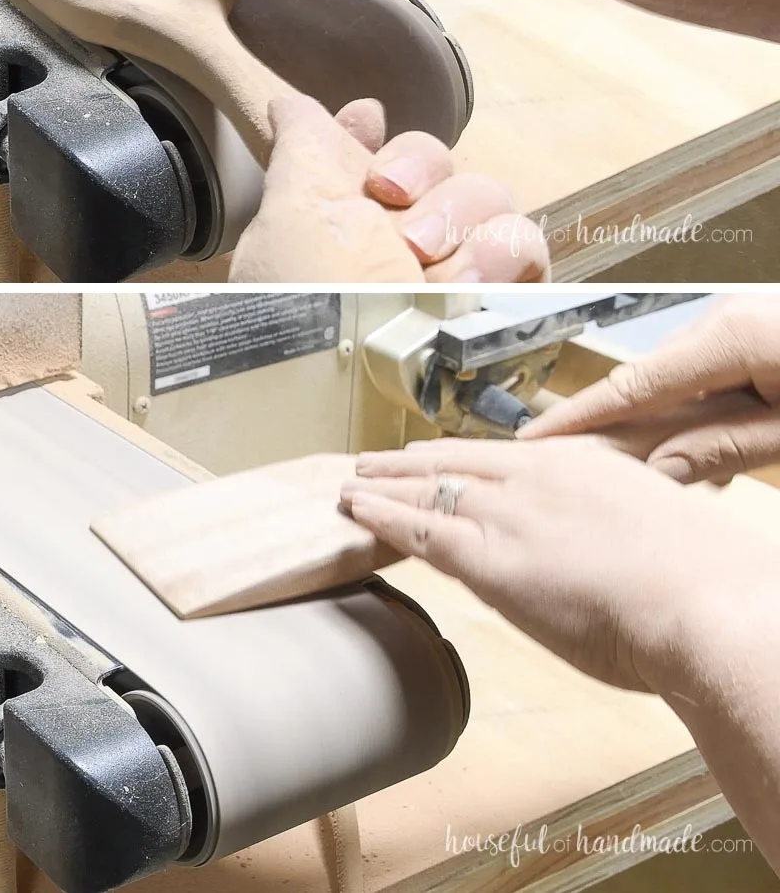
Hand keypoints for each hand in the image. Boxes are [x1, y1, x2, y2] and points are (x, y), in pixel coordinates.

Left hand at [230, 95, 548, 282]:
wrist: (360, 368)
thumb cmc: (309, 302)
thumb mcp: (286, 219)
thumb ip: (298, 153)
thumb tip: (289, 105)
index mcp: (342, 214)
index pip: (367, 149)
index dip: (368, 129)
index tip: (363, 119)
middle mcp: (397, 237)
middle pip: (439, 160)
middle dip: (420, 166)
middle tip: (391, 203)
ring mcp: (452, 266)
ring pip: (488, 195)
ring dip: (459, 215)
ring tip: (424, 260)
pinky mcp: (500, 298)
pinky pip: (526, 244)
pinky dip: (499, 254)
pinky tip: (461, 282)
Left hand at [341, 438, 778, 692]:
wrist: (704, 602)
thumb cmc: (701, 582)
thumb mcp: (657, 527)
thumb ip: (613, 526)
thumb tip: (600, 544)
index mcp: (580, 465)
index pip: (502, 455)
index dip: (461, 456)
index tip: (439, 455)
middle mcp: (536, 478)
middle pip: (456, 462)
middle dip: (410, 461)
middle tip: (377, 458)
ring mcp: (508, 514)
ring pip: (428, 491)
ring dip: (384, 484)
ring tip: (353, 481)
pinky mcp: (487, 557)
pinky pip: (417, 530)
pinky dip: (380, 517)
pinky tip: (356, 509)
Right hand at [521, 296, 779, 483]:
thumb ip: (728, 447)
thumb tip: (658, 468)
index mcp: (731, 335)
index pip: (628, 386)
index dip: (576, 417)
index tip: (535, 437)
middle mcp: (726, 317)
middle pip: (651, 381)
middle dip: (638, 430)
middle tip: (618, 479)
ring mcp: (741, 317)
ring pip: (681, 378)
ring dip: (680, 421)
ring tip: (707, 471)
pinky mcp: (754, 326)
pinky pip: (710, 368)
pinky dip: (708, 402)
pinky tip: (733, 434)